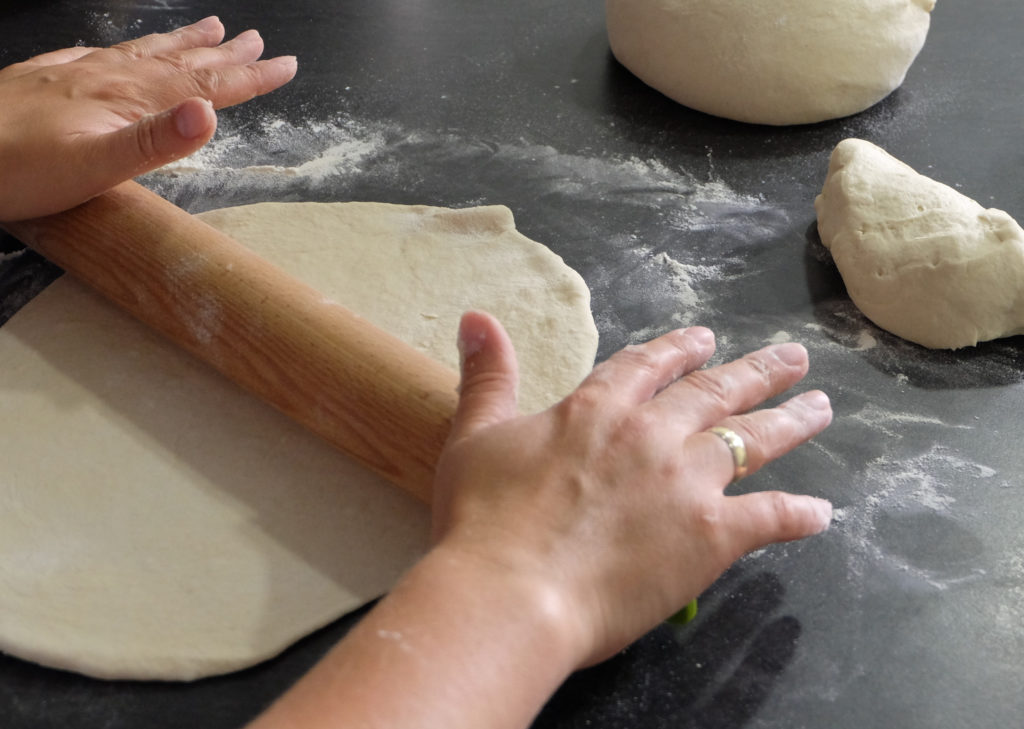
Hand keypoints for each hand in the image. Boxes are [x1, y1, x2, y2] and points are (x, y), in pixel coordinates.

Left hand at [0, 16, 295, 221]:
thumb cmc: (15, 171)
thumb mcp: (92, 167)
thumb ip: (153, 142)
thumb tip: (211, 114)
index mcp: (126, 98)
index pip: (203, 86)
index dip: (248, 77)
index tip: (284, 65)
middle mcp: (106, 76)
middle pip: (180, 62)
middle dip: (226, 55)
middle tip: (259, 41)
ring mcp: (76, 73)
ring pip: (144, 51)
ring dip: (184, 42)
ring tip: (212, 28)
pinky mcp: (50, 77)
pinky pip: (104, 52)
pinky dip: (131, 47)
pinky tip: (128, 47)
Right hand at [433, 311, 832, 667]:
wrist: (513, 591)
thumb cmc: (484, 519)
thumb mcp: (474, 436)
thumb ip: (487, 377)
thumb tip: (476, 317)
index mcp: (598, 409)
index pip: (648, 366)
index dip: (678, 351)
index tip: (705, 340)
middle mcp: (652, 434)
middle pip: (714, 393)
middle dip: (756, 372)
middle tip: (792, 358)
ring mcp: (687, 481)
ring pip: (751, 440)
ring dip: (789, 421)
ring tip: (820, 406)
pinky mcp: (712, 535)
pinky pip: (769, 517)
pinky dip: (798, 515)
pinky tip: (820, 513)